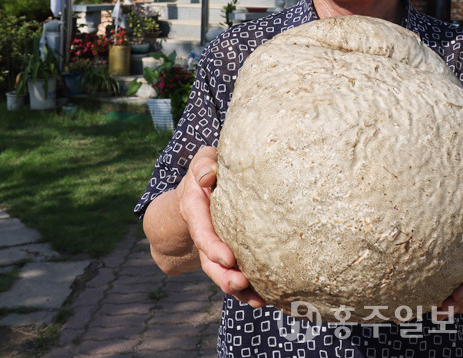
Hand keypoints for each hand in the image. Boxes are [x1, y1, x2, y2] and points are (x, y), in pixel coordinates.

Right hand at [172, 148, 266, 307]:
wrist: (198, 192)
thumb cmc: (207, 171)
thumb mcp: (202, 162)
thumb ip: (202, 165)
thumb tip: (208, 174)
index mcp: (196, 212)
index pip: (202, 233)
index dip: (213, 248)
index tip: (228, 259)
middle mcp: (205, 235)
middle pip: (211, 262)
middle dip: (225, 277)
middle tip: (241, 283)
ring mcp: (216, 248)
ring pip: (223, 275)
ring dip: (238, 289)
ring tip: (258, 300)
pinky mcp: (231, 255)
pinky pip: (237, 274)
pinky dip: (249, 290)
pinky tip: (266, 299)